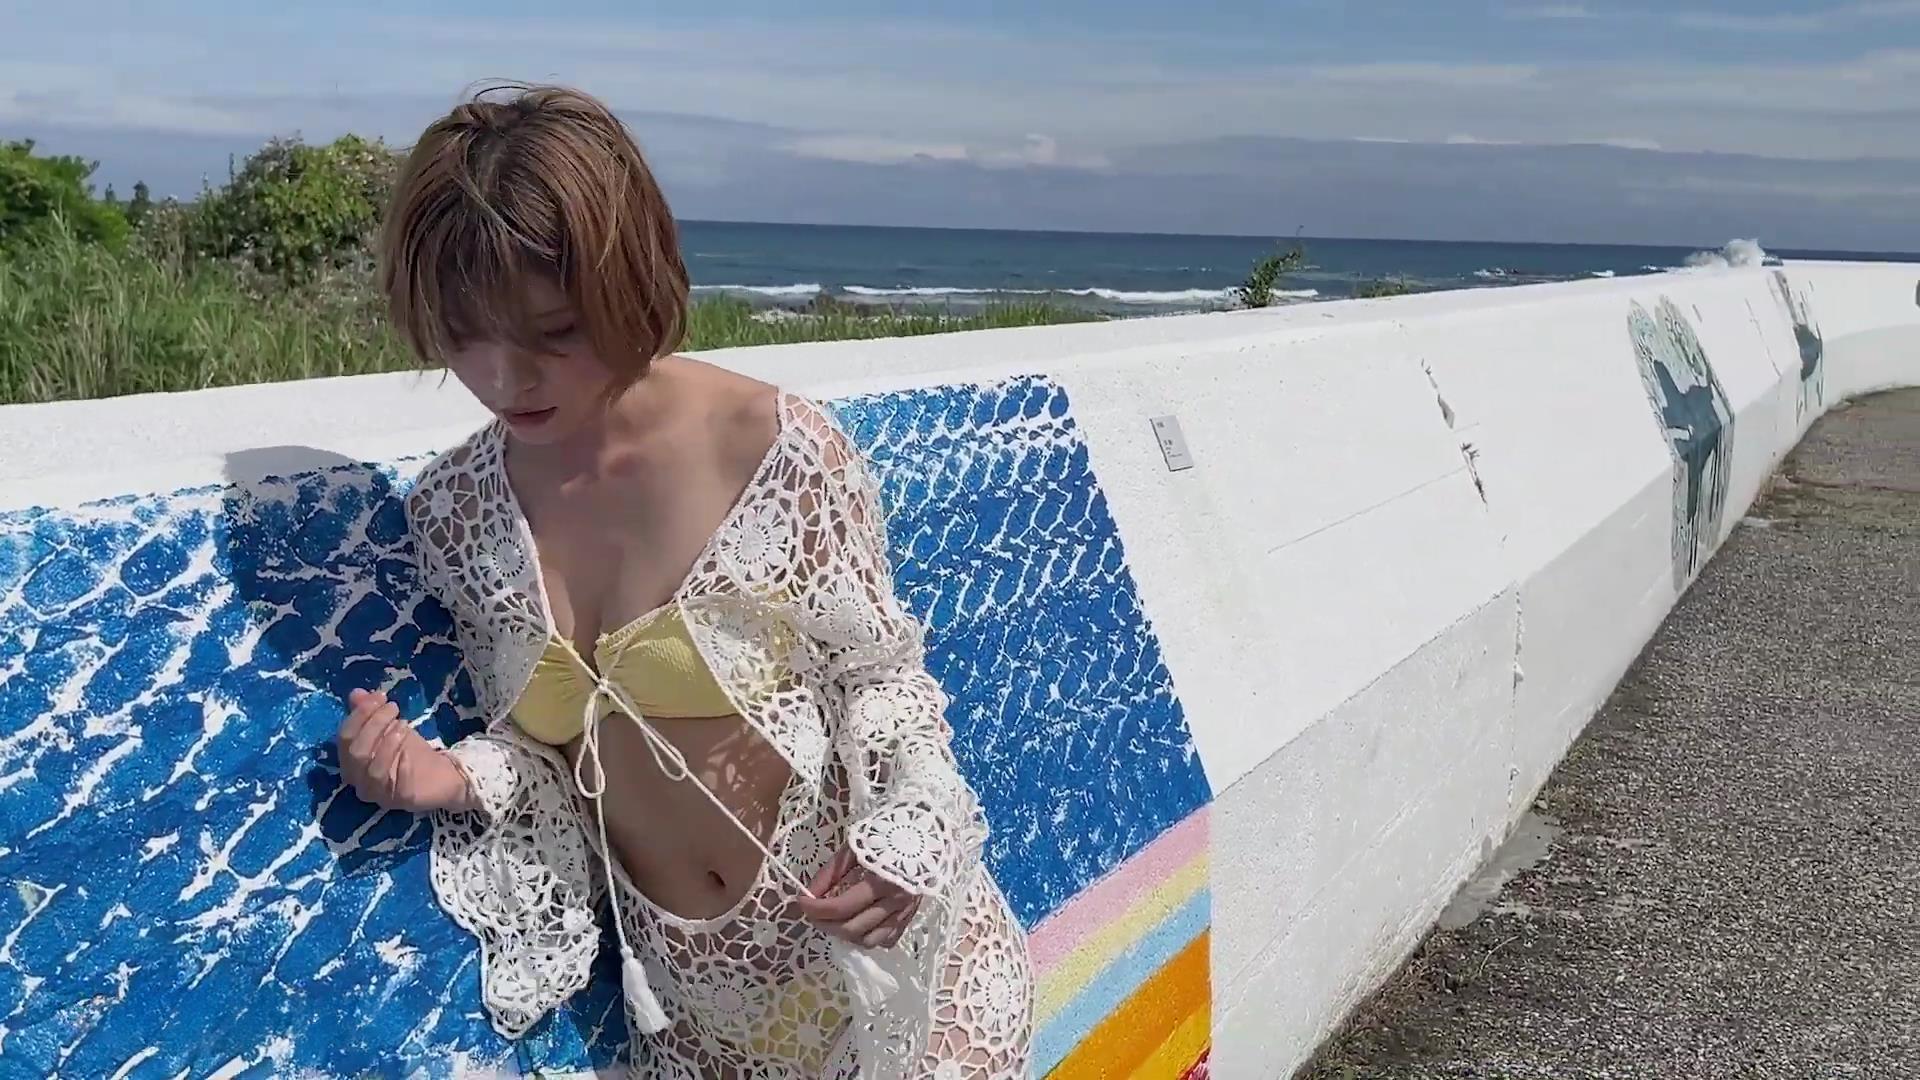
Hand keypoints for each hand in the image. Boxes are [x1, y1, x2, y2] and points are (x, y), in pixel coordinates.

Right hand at [336, 688, 473, 813]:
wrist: (442, 776)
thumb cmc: (411, 752)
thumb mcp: (391, 728)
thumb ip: (371, 713)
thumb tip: (357, 692)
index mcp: (351, 761)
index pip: (344, 737)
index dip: (360, 714)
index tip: (380, 696)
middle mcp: (357, 780)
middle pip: (355, 751)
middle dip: (373, 724)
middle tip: (393, 707)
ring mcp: (376, 793)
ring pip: (369, 767)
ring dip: (385, 741)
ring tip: (402, 724)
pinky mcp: (396, 800)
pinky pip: (391, 783)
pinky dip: (397, 761)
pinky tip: (407, 746)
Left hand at [795, 846, 921, 948]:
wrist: (925, 833)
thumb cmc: (886, 835)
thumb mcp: (854, 847)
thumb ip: (830, 872)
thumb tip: (809, 894)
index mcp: (881, 880)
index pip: (841, 907)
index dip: (816, 908)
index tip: (801, 902)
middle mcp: (895, 902)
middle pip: (852, 928)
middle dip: (825, 924)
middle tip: (813, 912)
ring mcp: (904, 913)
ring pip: (869, 940)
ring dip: (846, 935)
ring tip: (835, 920)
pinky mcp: (910, 918)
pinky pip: (887, 940)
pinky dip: (868, 937)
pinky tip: (859, 922)